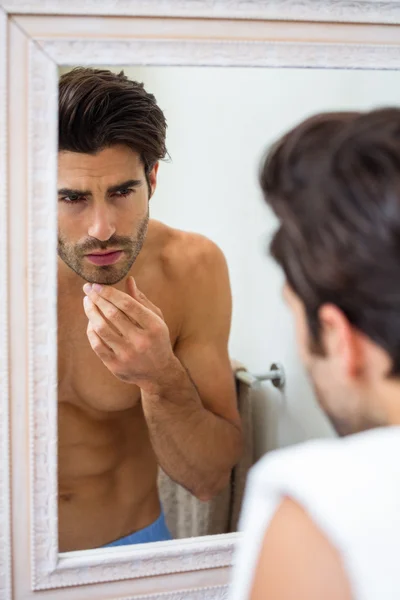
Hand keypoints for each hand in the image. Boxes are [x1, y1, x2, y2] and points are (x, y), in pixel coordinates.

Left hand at [83, 276, 174, 390]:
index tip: (97, 285)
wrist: (160, 374)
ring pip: (101, 329)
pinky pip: (97, 345)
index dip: (110, 293)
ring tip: (87, 302)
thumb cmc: (157, 340)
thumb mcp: (156, 319)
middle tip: (88, 289)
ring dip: (91, 312)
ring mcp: (127, 355)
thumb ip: (141, 300)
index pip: (128, 304)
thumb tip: (128, 280)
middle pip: (112, 315)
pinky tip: (90, 322)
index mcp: (153, 326)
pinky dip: (91, 331)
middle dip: (97, 299)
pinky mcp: (116, 366)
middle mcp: (141, 341)